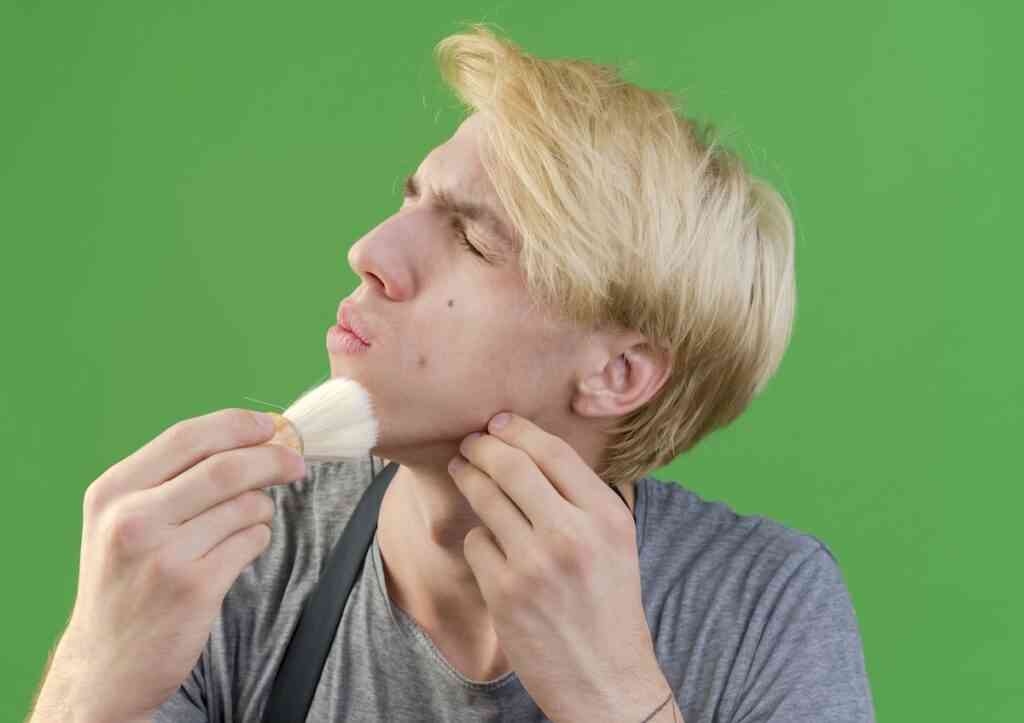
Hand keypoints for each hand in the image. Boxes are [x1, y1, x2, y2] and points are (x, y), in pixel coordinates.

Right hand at [51, 409, 305, 721]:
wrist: (107, 665)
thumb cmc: (126, 581)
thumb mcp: (123, 520)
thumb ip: (173, 478)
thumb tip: (252, 436)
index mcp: (113, 491)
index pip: (187, 436)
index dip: (237, 425)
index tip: (270, 426)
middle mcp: (133, 518)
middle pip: (227, 467)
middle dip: (272, 459)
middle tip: (296, 464)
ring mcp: (163, 555)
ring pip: (246, 506)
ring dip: (261, 510)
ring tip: (246, 525)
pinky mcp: (195, 587)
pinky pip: (252, 542)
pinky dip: (257, 539)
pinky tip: (239, 552)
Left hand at [450, 412, 670, 722]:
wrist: (605, 678)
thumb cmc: (608, 604)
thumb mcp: (617, 541)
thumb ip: (583, 498)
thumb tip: (534, 449)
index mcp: (607, 516)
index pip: (553, 452)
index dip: (518, 430)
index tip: (498, 422)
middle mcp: (572, 534)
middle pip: (512, 466)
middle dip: (482, 446)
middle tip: (469, 442)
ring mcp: (534, 563)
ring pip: (485, 497)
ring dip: (468, 478)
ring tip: (462, 470)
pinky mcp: (504, 592)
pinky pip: (476, 542)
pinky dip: (478, 538)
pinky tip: (489, 544)